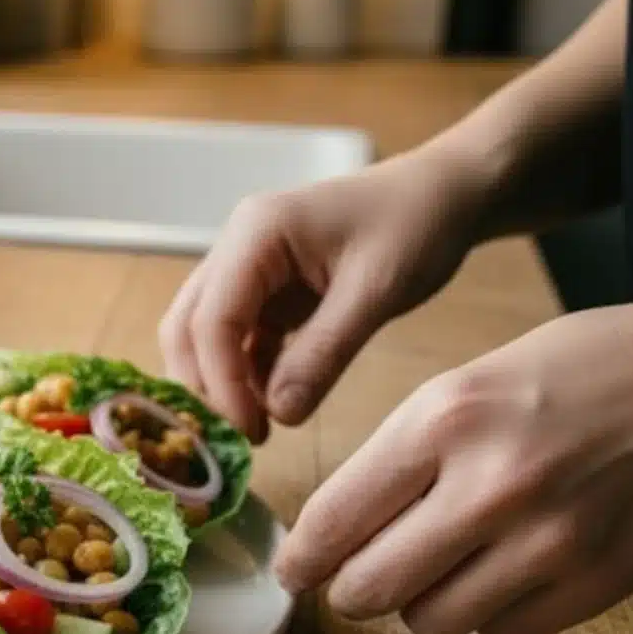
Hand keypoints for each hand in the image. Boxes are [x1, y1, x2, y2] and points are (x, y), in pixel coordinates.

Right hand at [160, 145, 492, 441]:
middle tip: (238, 439)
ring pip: (205, 336)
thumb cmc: (416, 225)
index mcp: (255, 234)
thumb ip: (324, 352)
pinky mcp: (266, 290)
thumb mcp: (375, 291)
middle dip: (204, 386)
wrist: (444, 194)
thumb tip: (279, 415)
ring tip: (258, 429)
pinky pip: (239, 339)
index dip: (220, 382)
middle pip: (188, 327)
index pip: (211, 319)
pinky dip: (246, 375)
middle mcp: (237, 248)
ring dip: (221, 384)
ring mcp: (247, 268)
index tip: (249, 431)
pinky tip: (273, 405)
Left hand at [276, 281, 632, 633]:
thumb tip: (335, 531)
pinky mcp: (599, 583)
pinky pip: (503, 633)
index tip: (292, 571)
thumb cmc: (580, 369)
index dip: (301, 558)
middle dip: (350, 591)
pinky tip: (503, 571)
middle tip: (352, 583)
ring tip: (442, 565)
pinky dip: (489, 613)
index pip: (335, 520)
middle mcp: (492, 486)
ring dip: (422, 605)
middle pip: (371, 588)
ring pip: (432, 623)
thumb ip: (400, 455)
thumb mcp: (468, 382)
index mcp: (444, 421)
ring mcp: (550, 542)